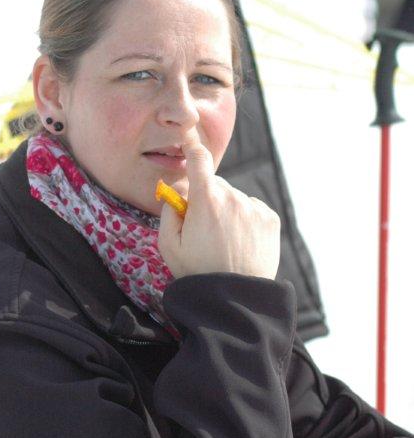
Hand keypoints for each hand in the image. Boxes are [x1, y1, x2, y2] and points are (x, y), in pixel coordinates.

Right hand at [158, 130, 280, 279]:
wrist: (234, 298)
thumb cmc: (197, 273)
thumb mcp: (168, 245)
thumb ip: (169, 212)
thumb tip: (176, 193)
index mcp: (205, 200)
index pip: (199, 159)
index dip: (192, 147)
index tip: (189, 139)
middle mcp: (233, 197)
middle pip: (215, 184)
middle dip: (207, 197)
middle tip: (202, 227)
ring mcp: (254, 207)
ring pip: (234, 198)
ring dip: (227, 210)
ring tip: (223, 241)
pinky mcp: (269, 218)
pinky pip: (251, 209)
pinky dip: (244, 219)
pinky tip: (239, 241)